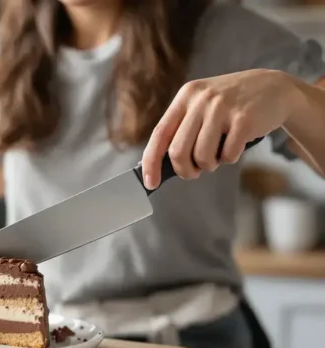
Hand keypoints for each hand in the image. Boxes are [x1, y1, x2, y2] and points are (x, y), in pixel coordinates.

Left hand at [141, 69, 299, 188]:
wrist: (274, 87)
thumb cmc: (231, 104)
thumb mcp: (202, 104)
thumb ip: (183, 127)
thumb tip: (160, 163)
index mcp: (185, 96)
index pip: (159, 134)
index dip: (151, 162)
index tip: (150, 182)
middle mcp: (201, 99)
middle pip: (178, 151)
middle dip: (185, 170)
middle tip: (195, 172)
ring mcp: (222, 108)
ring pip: (202, 157)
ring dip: (209, 165)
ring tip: (218, 155)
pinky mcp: (244, 119)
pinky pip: (228, 155)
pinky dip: (230, 159)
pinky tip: (236, 146)